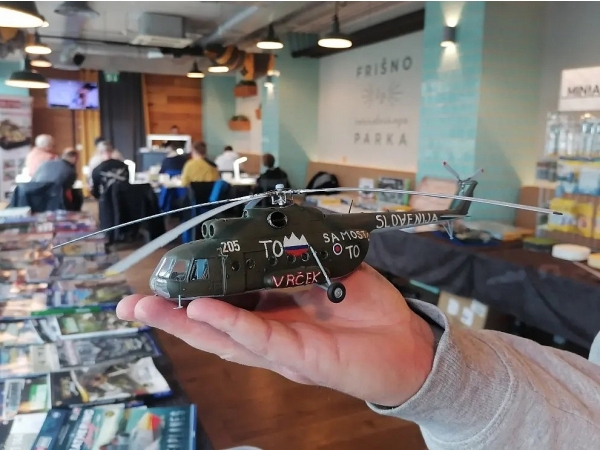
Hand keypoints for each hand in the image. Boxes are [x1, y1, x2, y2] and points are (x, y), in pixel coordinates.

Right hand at [116, 263, 434, 406]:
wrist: (404, 341)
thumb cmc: (367, 307)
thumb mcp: (326, 271)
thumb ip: (294, 258)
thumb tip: (267, 236)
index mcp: (271, 311)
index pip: (222, 302)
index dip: (189, 293)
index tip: (161, 279)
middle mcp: (268, 333)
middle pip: (210, 327)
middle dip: (169, 316)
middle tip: (130, 304)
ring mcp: (280, 349)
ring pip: (223, 339)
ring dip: (184, 324)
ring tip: (147, 309)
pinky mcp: (299, 359)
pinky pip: (259, 339)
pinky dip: (229, 324)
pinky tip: (202, 313)